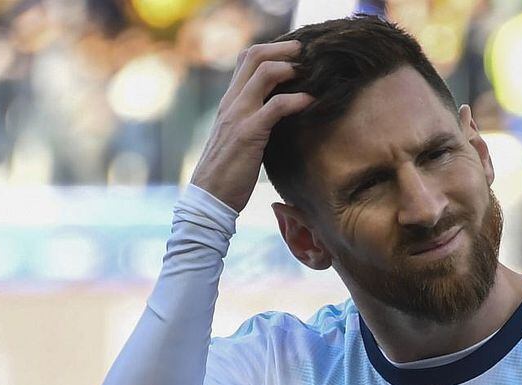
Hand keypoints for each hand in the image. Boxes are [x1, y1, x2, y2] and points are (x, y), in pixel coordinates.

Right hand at [191, 41, 313, 212]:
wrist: (209, 198)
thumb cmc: (228, 172)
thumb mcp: (240, 138)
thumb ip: (254, 120)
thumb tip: (279, 113)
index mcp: (229, 102)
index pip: (246, 60)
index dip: (272, 50)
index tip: (295, 55)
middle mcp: (231, 102)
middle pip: (254, 56)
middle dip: (284, 48)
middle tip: (306, 52)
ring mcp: (238, 115)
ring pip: (264, 72)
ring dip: (291, 67)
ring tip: (312, 72)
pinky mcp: (249, 133)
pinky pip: (276, 106)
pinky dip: (298, 100)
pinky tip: (312, 102)